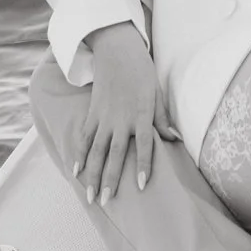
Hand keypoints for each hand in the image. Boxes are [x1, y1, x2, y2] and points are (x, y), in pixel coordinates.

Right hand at [74, 24, 159, 202]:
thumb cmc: (141, 70)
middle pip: (115, 153)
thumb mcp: (156, 92)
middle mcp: (121, 118)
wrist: (116, 49)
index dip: (143, 165)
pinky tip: (76, 171)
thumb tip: (174, 139)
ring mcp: (104, 116)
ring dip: (92, 173)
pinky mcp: (92, 112)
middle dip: (110, 179)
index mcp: (141, 114)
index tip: (141, 186)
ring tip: (90, 195)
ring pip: (96, 150)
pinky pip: (84, 136)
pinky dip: (79, 154)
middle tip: (106, 200)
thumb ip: (162, 118)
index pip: (144, 144)